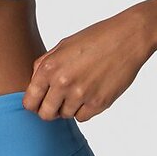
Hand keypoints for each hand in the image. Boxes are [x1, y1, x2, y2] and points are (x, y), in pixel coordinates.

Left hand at [23, 11, 152, 121]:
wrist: (126, 38)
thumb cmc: (94, 38)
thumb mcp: (62, 45)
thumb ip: (45, 64)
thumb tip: (34, 83)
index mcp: (49, 67)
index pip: (30, 101)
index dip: (32, 104)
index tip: (37, 102)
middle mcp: (62, 83)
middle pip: (45, 114)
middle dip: (48, 110)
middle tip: (55, 101)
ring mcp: (81, 95)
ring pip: (65, 115)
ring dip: (67, 107)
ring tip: (77, 88)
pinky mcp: (99, 103)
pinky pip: (82, 117)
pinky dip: (83, 109)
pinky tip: (89, 93)